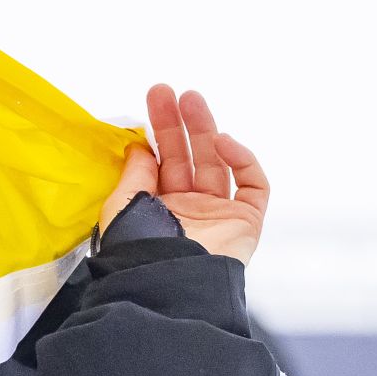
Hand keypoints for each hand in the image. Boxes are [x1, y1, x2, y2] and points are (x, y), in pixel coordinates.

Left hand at [97, 84, 267, 262]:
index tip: (150, 105)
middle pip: (188, 157)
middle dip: (179, 124)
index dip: (157, 134)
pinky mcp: (246, 221)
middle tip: (168, 92)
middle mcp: (189, 210)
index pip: (162, 164)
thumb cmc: (139, 251)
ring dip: (206, 130)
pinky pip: (253, 184)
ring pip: (217, 163)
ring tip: (191, 100)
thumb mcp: (122, 207)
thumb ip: (134, 175)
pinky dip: (242, 160)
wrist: (169, 283)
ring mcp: (218, 214)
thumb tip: (139, 146)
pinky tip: (223, 142)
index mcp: (158, 210)